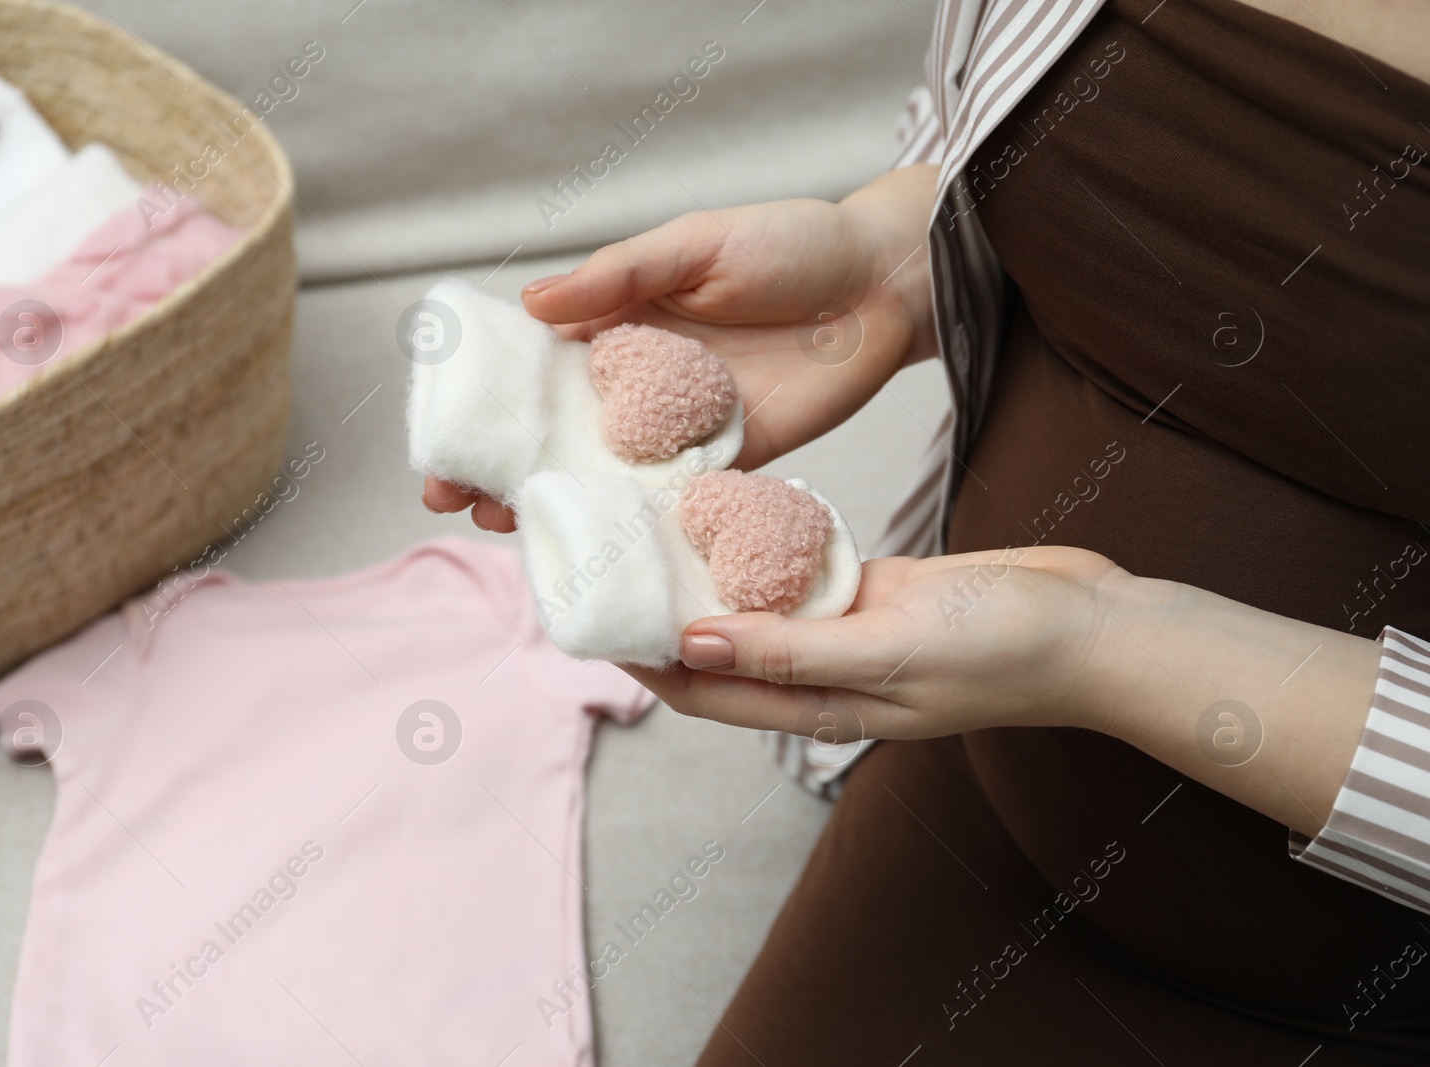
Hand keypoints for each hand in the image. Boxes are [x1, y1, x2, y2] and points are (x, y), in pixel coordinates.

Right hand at [423, 164, 940, 532]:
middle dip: (503, 469)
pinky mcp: (731, 464)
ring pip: (605, 478)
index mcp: (618, 324)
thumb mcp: (696, 243)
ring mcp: (681, 430)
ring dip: (559, 507)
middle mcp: (639, 383)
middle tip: (457, 502)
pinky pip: (676, 503)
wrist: (881, 285)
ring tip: (511, 532)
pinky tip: (601, 555)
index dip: (484, 406)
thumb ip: (618, 277)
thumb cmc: (790, 244)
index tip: (441, 440)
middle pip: (555, 434)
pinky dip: (638, 530)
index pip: (534, 370)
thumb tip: (532, 304)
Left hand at [619, 546, 1127, 740]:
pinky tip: (736, 520)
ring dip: (712, 586)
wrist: (1096, 624)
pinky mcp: (883, 594)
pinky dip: (769, 555)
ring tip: (656, 541)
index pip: (710, 693)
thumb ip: (791, 651)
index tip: (597, 628)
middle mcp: (830, 676)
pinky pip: (807, 578)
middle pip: (724, 655)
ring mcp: (855, 634)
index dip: (649, 667)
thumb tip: (691, 647)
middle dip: (666, 625)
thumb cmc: (1004, 646)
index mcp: (826, 707)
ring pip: (762, 613)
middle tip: (613, 572)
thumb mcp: (890, 647)